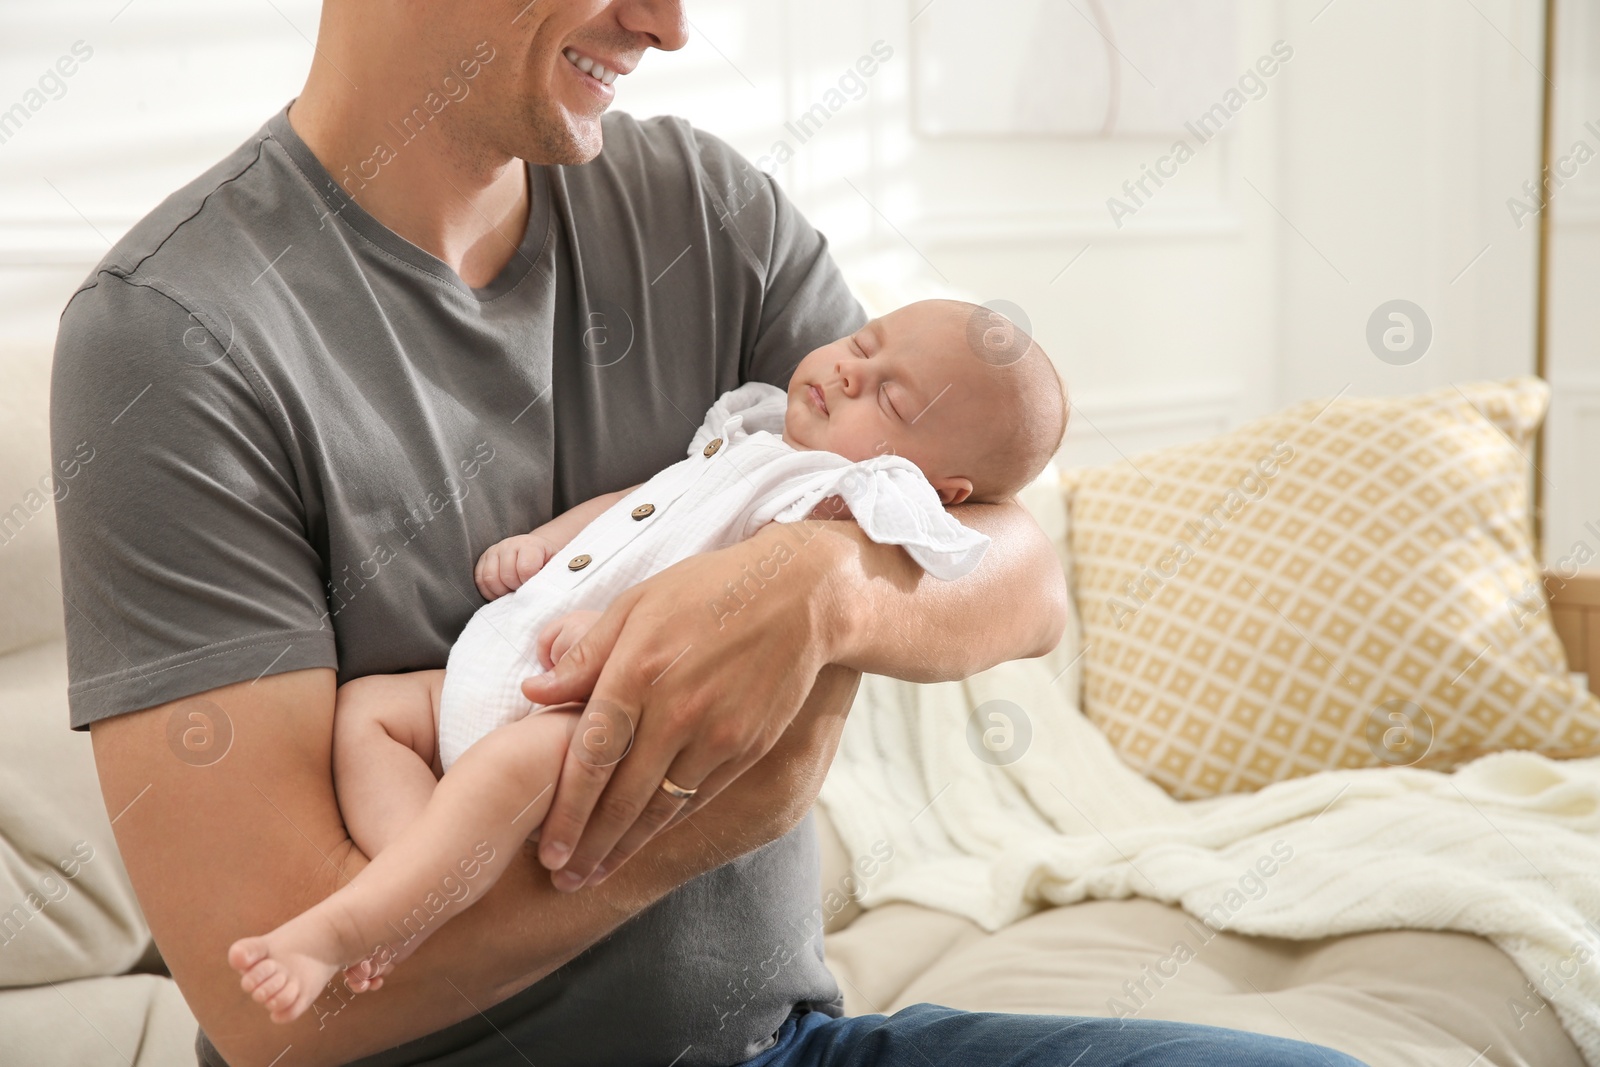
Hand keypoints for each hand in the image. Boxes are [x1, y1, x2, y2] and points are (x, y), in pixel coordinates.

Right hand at [474, 533, 554, 599]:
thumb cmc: (546, 562)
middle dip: (515, 588)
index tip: (533, 585)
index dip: (529, 583)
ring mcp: (494, 551)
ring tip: (512, 591)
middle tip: (522, 590)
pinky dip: (489, 591)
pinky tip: (501, 591)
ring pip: (489, 578)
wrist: (536, 549)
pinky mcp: (483, 559)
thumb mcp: (555, 566)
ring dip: (501, 591)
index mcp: (530, 545)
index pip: (525, 569)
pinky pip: (479, 580)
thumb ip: (550, 576)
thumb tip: (542, 593)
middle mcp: (509, 544)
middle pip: (506, 576)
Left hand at [519, 521, 847, 890]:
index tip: (544, 846)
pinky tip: (644, 841)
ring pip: (660, 808)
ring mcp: (716, 734)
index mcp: (638, 670)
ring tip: (594, 876)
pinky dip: (667, 825)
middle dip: (587, 845)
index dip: (565, 809)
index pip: (590, 756)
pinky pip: (698, 797)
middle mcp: (675, 711)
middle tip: (560, 879)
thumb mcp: (638, 603)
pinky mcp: (748, 747)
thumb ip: (585, 652)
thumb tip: (533, 689)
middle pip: (621, 796)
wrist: (800, 597)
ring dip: (624, 848)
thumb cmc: (709, 590)